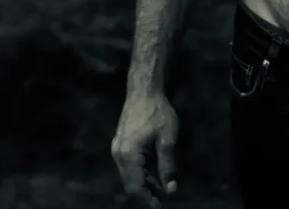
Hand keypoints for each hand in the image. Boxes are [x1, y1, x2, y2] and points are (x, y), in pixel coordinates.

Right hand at [110, 92, 179, 206]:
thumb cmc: (157, 112)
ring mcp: (118, 148)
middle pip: (130, 183)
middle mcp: (119, 154)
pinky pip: (129, 166)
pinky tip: (154, 176)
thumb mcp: (167, 139)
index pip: (135, 186)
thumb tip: (171, 190)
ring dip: (144, 184)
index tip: (159, 207)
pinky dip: (140, 173)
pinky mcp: (120, 144)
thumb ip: (168, 166)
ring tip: (161, 191)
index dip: (147, 200)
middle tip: (162, 201)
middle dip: (146, 194)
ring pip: (129, 175)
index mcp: (129, 154)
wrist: (143, 91)